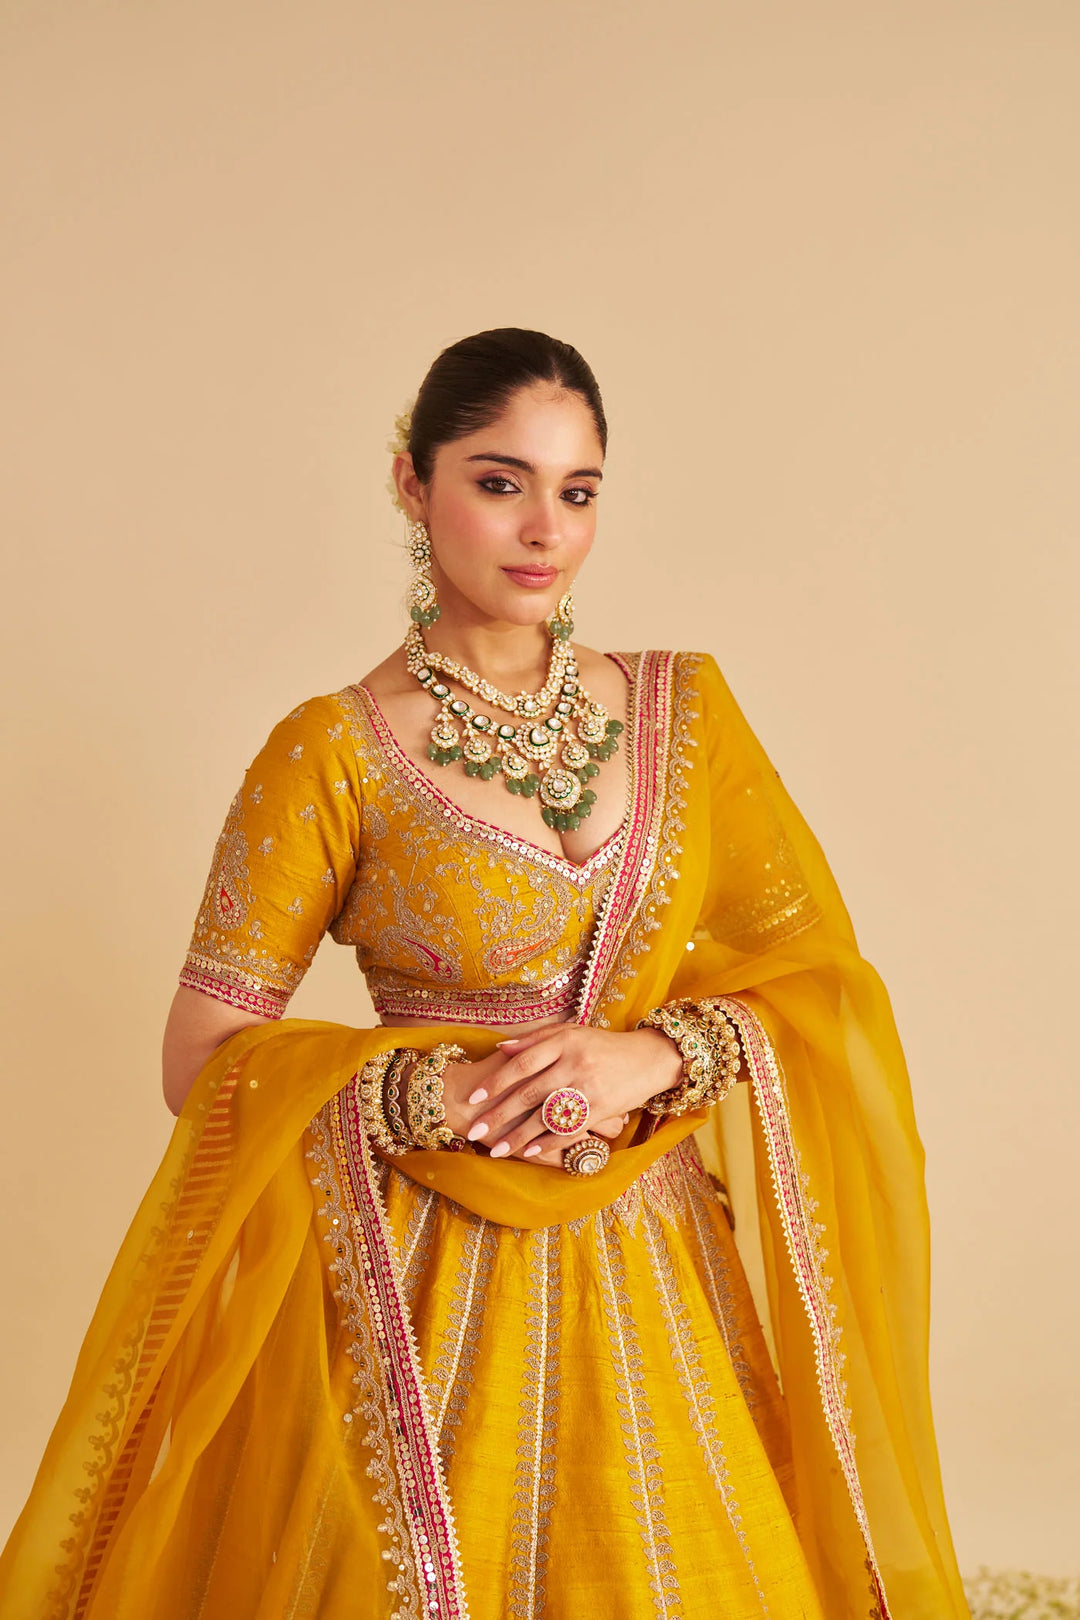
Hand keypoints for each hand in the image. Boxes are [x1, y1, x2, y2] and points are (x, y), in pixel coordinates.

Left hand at [462, 1024, 682, 1167]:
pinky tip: (528, 1153)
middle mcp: (574, 1064)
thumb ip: (535, 1039)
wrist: (648, 1058)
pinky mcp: (601, 1109)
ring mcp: (588, 1088)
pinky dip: (547, 1143)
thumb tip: (500, 1048)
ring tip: (495, 1151)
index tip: (472, 1098)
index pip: (521, 1064)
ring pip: (545, 1117)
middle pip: (528, 1093)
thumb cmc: (603, 1045)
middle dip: (498, 1115)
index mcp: (564, 1041)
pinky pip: (569, 1130)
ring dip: (517, 1137)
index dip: (495, 1082)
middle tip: (474, 1132)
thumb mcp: (571, 1032)